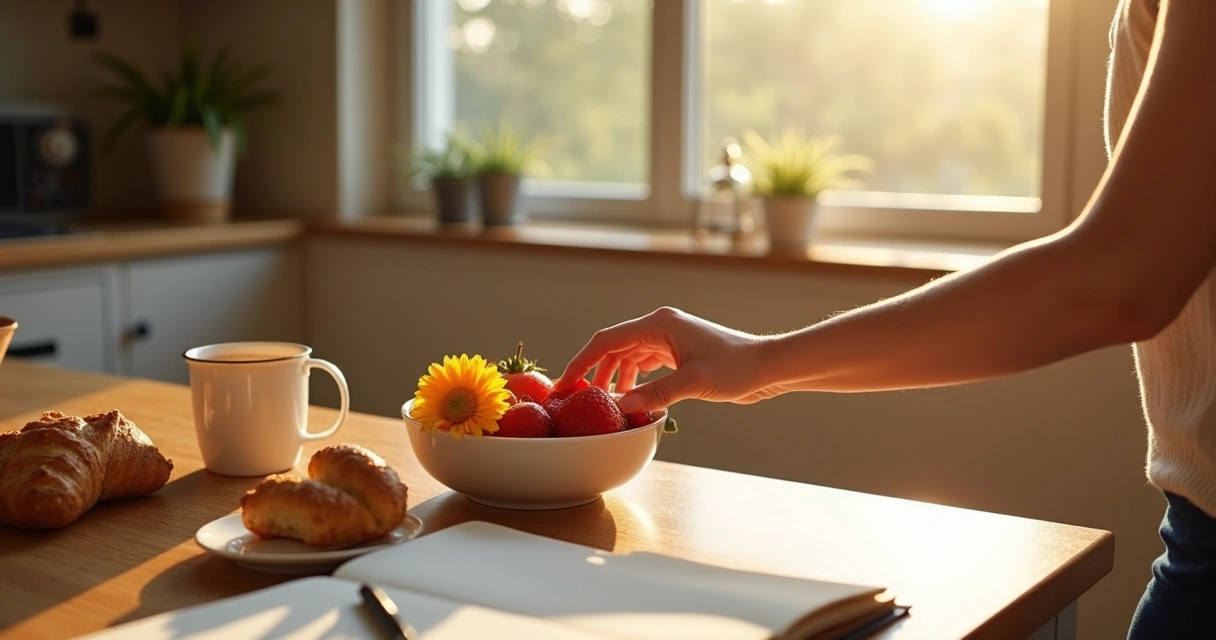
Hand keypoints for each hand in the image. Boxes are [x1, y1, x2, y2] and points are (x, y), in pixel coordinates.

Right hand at [555, 307, 781, 413]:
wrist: (767, 367)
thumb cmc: (737, 368)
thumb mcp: (695, 383)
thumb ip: (657, 394)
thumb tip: (622, 407)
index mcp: (658, 325)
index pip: (606, 340)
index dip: (582, 362)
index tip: (565, 384)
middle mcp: (660, 327)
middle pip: (613, 348)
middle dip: (595, 373)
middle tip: (579, 399)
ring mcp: (669, 340)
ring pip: (628, 357)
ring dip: (614, 379)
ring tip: (604, 403)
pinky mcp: (678, 353)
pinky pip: (644, 364)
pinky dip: (634, 380)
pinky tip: (632, 399)